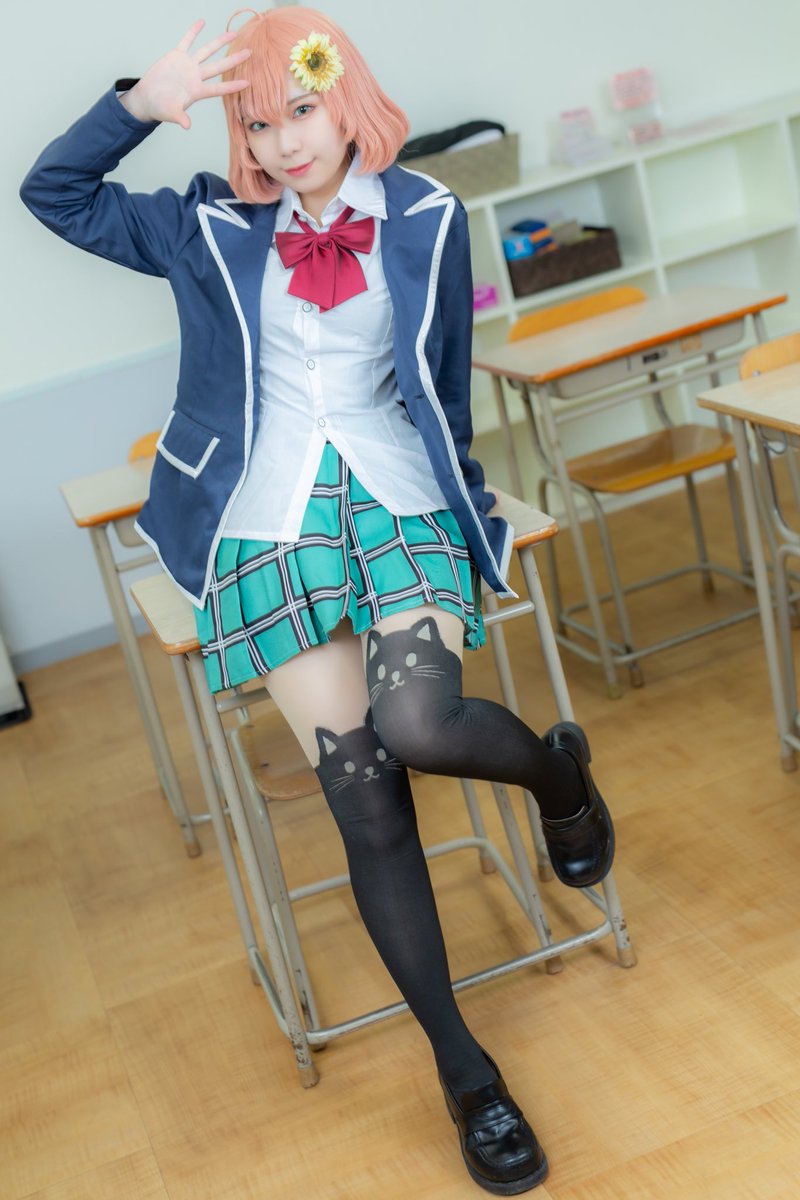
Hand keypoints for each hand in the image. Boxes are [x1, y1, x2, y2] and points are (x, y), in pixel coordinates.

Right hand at [120, 19, 250, 128]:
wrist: (148, 98)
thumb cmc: (161, 108)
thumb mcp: (171, 113)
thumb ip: (180, 117)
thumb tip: (187, 125)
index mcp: (197, 91)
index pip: (218, 89)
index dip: (232, 86)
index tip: (247, 83)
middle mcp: (196, 77)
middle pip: (219, 66)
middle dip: (234, 60)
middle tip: (250, 53)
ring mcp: (187, 65)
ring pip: (207, 51)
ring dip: (220, 42)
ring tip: (233, 33)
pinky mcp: (176, 56)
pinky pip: (186, 41)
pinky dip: (193, 32)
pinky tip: (202, 22)